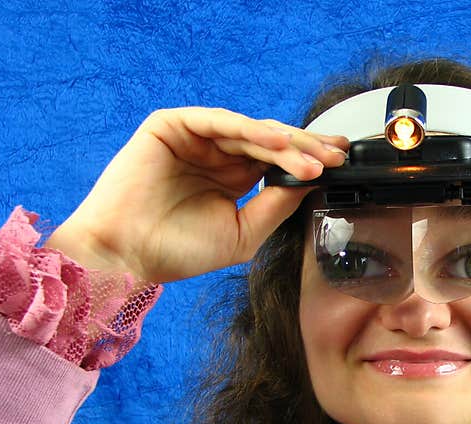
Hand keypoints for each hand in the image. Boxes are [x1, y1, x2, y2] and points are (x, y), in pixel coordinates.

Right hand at [44, 107, 348, 282]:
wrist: (129, 255)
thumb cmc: (180, 251)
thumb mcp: (244, 232)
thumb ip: (277, 206)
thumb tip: (312, 183)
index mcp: (233, 179)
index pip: (278, 163)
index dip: (309, 161)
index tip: (341, 166)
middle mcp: (217, 155)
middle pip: (271, 143)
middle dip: (307, 148)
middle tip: (337, 157)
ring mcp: (196, 138)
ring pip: (252, 131)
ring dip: (287, 144)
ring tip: (314, 161)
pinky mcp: (172, 126)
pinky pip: (219, 122)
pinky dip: (251, 131)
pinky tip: (279, 144)